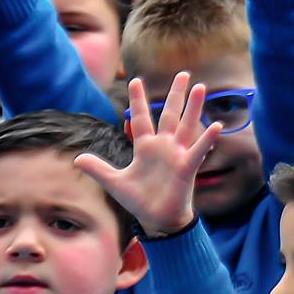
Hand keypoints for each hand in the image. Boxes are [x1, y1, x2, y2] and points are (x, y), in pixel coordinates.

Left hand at [78, 73, 222, 237]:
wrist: (156, 219)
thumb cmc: (139, 200)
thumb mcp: (114, 182)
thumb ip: (98, 168)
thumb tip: (76, 158)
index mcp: (145, 147)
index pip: (140, 118)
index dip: (138, 100)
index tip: (135, 80)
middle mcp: (164, 146)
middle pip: (169, 115)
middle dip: (176, 95)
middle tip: (183, 74)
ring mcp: (177, 154)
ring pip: (186, 125)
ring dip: (193, 107)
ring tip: (200, 87)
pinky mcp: (187, 167)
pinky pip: (199, 149)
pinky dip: (207, 138)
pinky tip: (217, 125)